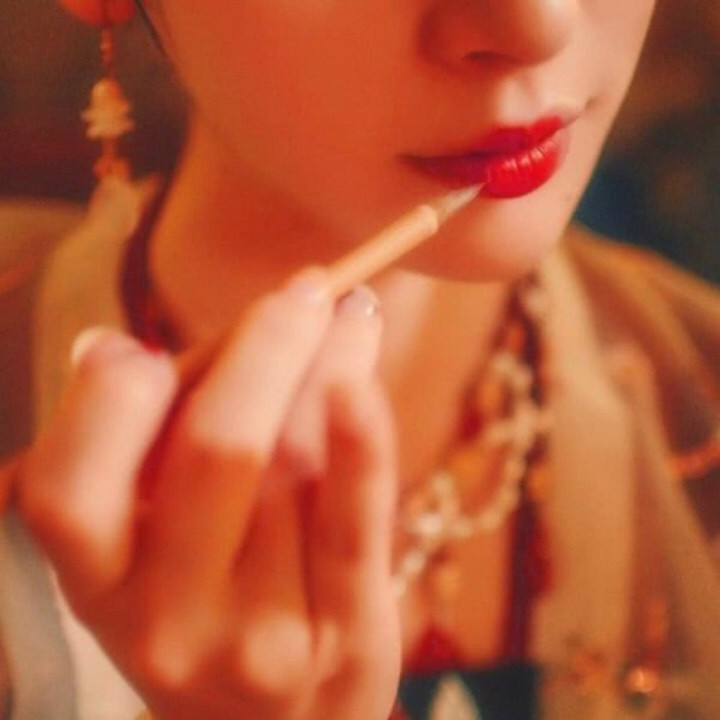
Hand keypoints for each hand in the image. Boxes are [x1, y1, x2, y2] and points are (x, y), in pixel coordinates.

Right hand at [18, 269, 400, 719]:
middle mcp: (166, 618)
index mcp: (98, 584)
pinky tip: (360, 363)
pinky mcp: (346, 636)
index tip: (152, 341)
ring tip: (349, 313)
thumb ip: (143, 448)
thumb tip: (117, 346)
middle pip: (216, 449)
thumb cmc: (204, 603)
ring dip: (329, 366)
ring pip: (299, 462)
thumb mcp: (147, 544)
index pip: (67, 488)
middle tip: (306, 287)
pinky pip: (356, 519)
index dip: (109, 397)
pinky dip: (363, 433)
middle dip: (267, 346)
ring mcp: (262, 637)